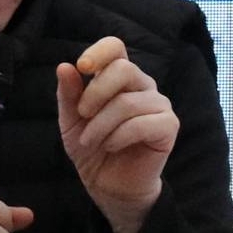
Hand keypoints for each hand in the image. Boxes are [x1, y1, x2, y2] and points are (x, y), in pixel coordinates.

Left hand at [56, 35, 178, 232]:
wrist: (109, 184)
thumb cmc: (92, 148)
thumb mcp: (71, 121)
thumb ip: (69, 94)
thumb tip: (64, 66)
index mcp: (119, 78)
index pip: (116, 47)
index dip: (99, 52)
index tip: (82, 68)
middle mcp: (143, 85)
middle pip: (124, 69)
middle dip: (95, 93)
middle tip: (82, 116)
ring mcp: (159, 104)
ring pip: (128, 102)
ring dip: (101, 125)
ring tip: (90, 141)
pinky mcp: (168, 126)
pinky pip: (143, 123)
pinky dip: (119, 136)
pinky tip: (111, 146)